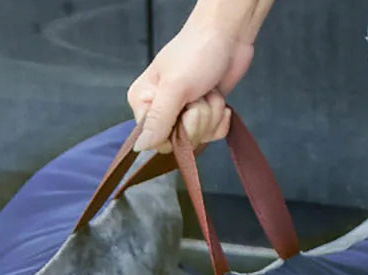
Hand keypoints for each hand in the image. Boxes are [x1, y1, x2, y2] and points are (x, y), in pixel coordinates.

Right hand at [127, 0, 273, 152]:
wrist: (228, 34)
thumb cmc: (197, 51)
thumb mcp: (174, 86)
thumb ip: (157, 120)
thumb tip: (140, 148)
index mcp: (143, 103)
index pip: (155, 141)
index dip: (175, 131)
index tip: (184, 108)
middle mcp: (160, 111)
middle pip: (179, 143)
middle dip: (197, 120)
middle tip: (198, 94)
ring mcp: (182, 114)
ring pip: (199, 138)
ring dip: (210, 113)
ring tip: (207, 90)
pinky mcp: (203, 115)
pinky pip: (213, 135)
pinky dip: (220, 116)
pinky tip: (218, 97)